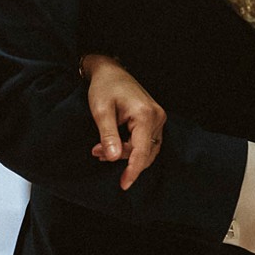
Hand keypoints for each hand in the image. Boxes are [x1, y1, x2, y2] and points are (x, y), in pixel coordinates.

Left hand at [81, 54, 166, 189]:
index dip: (132, 171)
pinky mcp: (154, 119)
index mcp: (145, 114)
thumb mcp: (100, 111)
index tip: (123, 185)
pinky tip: (113, 144)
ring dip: (124, 153)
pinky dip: (130, 147)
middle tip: (97, 151)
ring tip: (101, 148)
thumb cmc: (104, 87)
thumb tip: (112, 159)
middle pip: (143, 152)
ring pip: (145, 149)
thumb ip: (108, 135)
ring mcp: (158, 118)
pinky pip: (146, 142)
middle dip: (121, 158)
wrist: (110, 70)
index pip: (141, 151)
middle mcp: (156, 117)